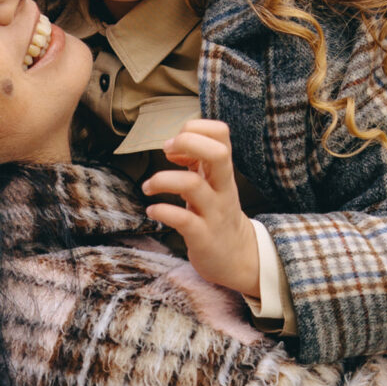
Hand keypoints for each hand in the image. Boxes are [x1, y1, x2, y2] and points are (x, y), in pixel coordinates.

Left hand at [141, 120, 260, 297]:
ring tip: (148, 187)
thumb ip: (197, 162)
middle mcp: (222, 188)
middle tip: (166, 152)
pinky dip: (162, 211)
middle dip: (187, 142)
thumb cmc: (217, 214)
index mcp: (223, 172)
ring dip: (163, 179)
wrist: (238, 257)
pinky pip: (183, 219)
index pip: (221, 133)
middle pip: (217, 153)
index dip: (195, 129)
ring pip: (193, 185)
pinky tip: (152, 211)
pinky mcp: (203, 237)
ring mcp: (214, 212)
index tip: (175, 146)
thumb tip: (172, 145)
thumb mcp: (213, 183)